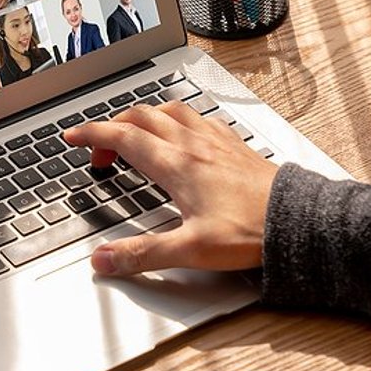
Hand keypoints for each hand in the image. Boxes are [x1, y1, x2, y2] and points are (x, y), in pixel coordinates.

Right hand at [62, 101, 277, 275]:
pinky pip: (200, 118)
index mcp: (176, 165)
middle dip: (113, 126)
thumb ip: (142, 254)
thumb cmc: (251, 231)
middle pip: (142, 117)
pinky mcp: (234, 144)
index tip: (72, 136)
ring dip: (146, 116)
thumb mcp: (190, 250)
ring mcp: (215, 140)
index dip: (92, 133)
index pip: (123, 136)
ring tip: (137, 133)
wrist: (297, 219)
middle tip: (101, 149)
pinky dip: (180, 120)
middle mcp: (193, 145)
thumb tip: (104, 260)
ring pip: (171, 110)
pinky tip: (186, 134)